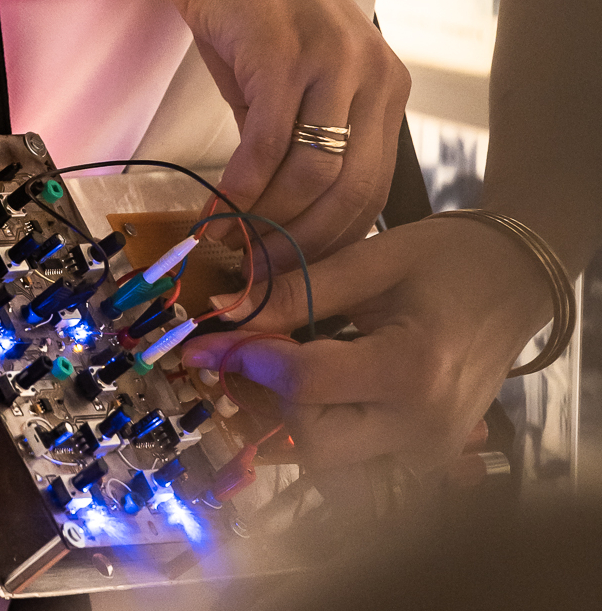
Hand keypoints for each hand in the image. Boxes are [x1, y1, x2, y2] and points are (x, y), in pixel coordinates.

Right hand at [157, 0, 410, 267]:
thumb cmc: (245, 7)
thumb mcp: (286, 79)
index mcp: (384, 84)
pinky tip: (217, 207)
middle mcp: (375, 73)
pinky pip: (269, 144)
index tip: (288, 274)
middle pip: (349, 194)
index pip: (372, 191)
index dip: (328, 244)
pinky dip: (242, 187)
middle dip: (298, 247)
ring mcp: (335, 63)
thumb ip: (296, 138)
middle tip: (254, 275)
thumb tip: (278, 212)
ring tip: (228, 244)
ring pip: (312, 177)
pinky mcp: (286, 55)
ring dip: (265, 223)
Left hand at [179, 218, 550, 480]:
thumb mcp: (371, 261)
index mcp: (413, 369)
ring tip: (269, 369)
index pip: (303, 382)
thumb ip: (294, 290)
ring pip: (326, 461)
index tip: (203, 342)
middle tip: (242, 355)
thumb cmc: (449, 260)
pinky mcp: (426, 454)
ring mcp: (429, 449)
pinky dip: (315, 429)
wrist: (517, 281)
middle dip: (264, 399)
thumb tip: (221, 310)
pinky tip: (302, 389)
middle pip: (310, 441)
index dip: (243, 360)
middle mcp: (424, 425)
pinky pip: (351, 458)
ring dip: (283, 420)